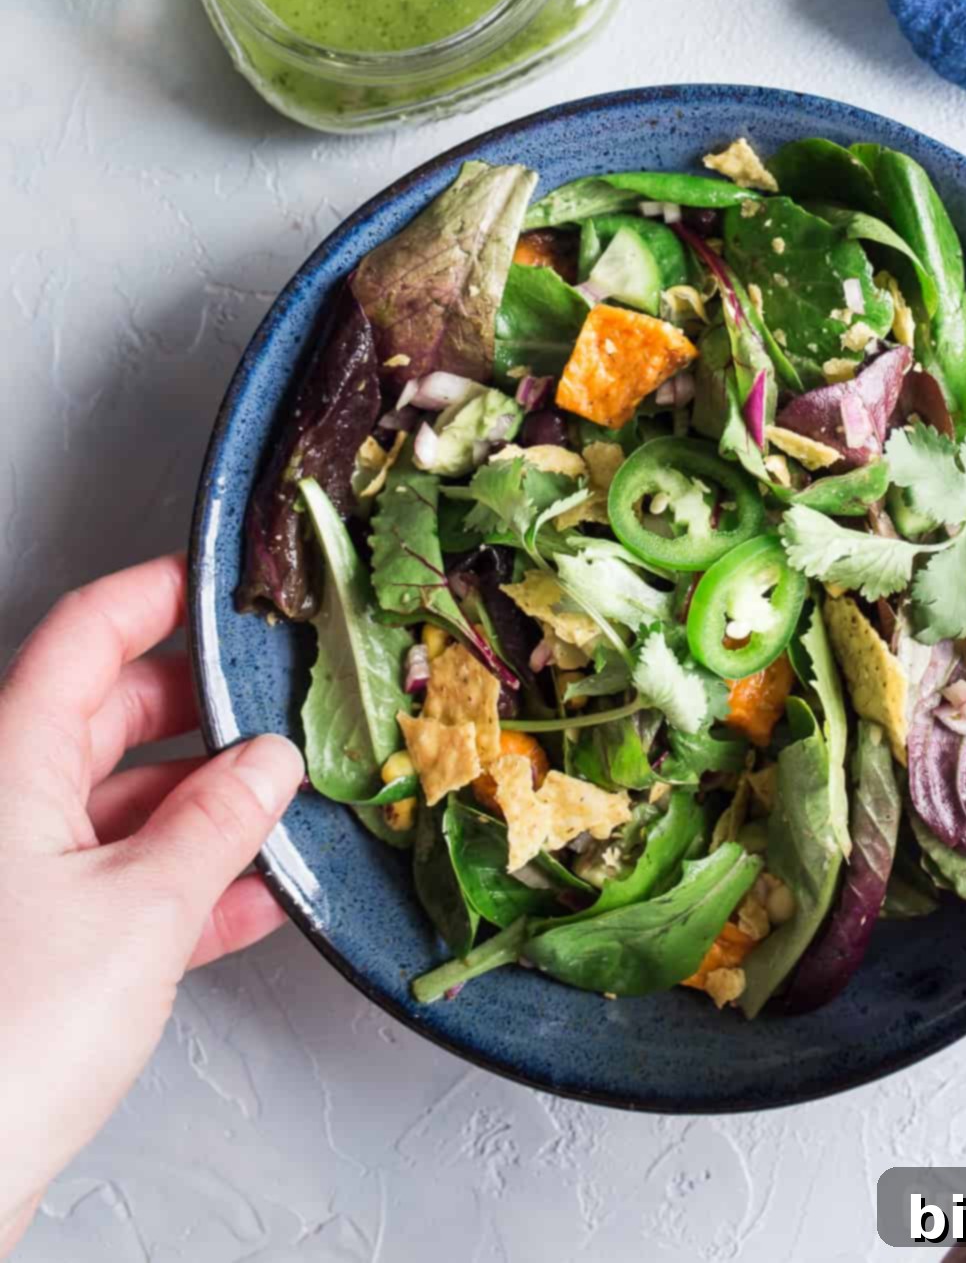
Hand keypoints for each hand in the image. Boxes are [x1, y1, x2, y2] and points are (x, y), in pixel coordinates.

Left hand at [0, 556, 302, 1255]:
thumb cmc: (6, 1039)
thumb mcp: (144, 908)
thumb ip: (218, 824)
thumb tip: (269, 764)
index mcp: (10, 761)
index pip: (86, 635)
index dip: (154, 594)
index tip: (216, 582)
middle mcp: (4, 804)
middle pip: (110, 714)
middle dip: (202, 712)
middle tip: (278, 707)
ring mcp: (16, 875)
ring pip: (121, 802)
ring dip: (203, 806)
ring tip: (282, 809)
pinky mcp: (31, 945)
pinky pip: (118, 881)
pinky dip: (184, 881)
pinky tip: (248, 898)